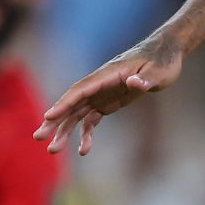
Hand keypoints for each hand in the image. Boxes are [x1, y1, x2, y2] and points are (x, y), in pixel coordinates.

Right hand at [33, 31, 185, 155]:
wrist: (166, 54)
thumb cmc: (163, 60)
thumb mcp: (159, 71)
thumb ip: (145, 78)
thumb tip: (133, 83)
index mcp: (108, 74)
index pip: (81, 90)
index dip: (64, 103)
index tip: (49, 117)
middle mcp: (100, 84)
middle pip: (72, 102)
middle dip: (55, 120)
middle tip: (38, 137)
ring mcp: (102, 93)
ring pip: (77, 113)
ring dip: (64, 130)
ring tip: (52, 149)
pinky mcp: (108, 102)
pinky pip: (91, 119)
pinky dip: (85, 133)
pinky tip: (83, 150)